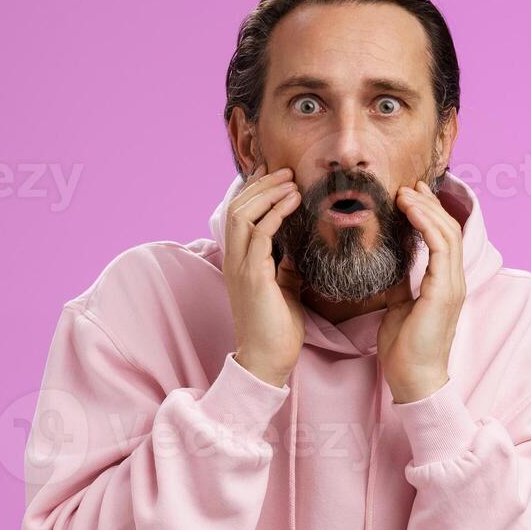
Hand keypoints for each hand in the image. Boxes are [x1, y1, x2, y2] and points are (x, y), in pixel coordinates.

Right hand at [223, 168, 304, 386]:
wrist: (268, 360)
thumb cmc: (277, 328)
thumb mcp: (284, 288)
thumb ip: (285, 265)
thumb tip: (297, 247)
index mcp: (238, 261)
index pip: (238, 214)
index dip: (254, 190)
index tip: (276, 174)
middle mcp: (234, 259)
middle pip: (238, 207)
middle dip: (262, 184)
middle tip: (286, 169)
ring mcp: (240, 267)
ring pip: (243, 214)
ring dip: (268, 193)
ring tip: (290, 180)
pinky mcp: (252, 276)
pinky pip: (260, 234)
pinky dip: (276, 213)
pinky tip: (293, 201)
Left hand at [377, 182, 463, 403]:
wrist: (413, 379)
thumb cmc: (405, 350)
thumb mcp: (400, 307)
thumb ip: (402, 283)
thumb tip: (391, 263)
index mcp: (446, 284)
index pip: (444, 238)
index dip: (430, 213)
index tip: (410, 195)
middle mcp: (455, 281)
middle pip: (448, 229)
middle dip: (429, 204)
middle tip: (408, 186)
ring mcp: (453, 285)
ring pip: (446, 233)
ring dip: (426, 209)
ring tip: (406, 193)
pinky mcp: (444, 291)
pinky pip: (440, 247)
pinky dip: (425, 225)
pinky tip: (409, 212)